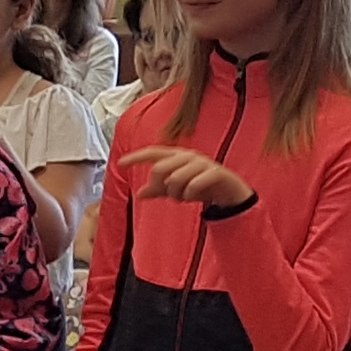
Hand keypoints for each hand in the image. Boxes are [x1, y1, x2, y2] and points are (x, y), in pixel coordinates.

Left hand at [129, 146, 250, 209]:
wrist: (229, 192)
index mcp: (177, 157)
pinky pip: (194, 184)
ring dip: (177, 194)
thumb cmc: (200, 187)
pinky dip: (190, 194)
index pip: (153, 153)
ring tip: (185, 197)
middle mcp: (188, 156)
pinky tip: (194, 197)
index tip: (120, 163)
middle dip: (161, 187)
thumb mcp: (176, 190)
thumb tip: (139, 193)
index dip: (136, 157)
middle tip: (172, 196)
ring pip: (175, 179)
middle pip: (160, 169)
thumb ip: (158, 190)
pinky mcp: (215, 172)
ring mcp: (202, 163)